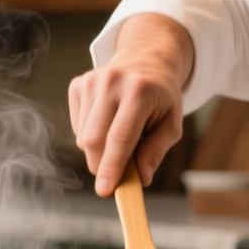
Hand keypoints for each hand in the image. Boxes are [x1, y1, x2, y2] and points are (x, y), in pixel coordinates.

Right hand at [68, 13, 194, 196]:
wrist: (146, 58)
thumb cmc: (161, 96)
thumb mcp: (172, 122)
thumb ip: (156, 150)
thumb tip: (141, 177)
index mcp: (138, 92)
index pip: (120, 137)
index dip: (111, 166)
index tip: (105, 190)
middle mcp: (111, 83)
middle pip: (94, 140)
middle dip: (102, 165)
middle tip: (116, 174)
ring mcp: (91, 82)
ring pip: (83, 137)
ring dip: (98, 150)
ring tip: (121, 136)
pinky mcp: (78, 85)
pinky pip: (77, 126)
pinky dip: (90, 136)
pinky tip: (108, 122)